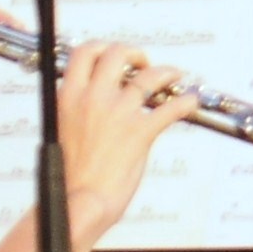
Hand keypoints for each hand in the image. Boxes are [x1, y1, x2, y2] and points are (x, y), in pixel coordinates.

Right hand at [54, 39, 197, 246]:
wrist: (77, 203)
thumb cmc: (69, 178)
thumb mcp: (62, 132)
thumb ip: (79, 112)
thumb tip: (94, 105)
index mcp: (68, 97)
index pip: (84, 53)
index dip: (103, 47)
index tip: (114, 54)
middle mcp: (92, 98)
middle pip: (116, 53)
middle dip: (134, 53)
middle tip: (144, 64)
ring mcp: (117, 113)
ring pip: (148, 76)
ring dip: (166, 72)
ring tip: (175, 75)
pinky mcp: (140, 132)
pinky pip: (171, 108)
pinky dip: (185, 102)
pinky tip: (190, 102)